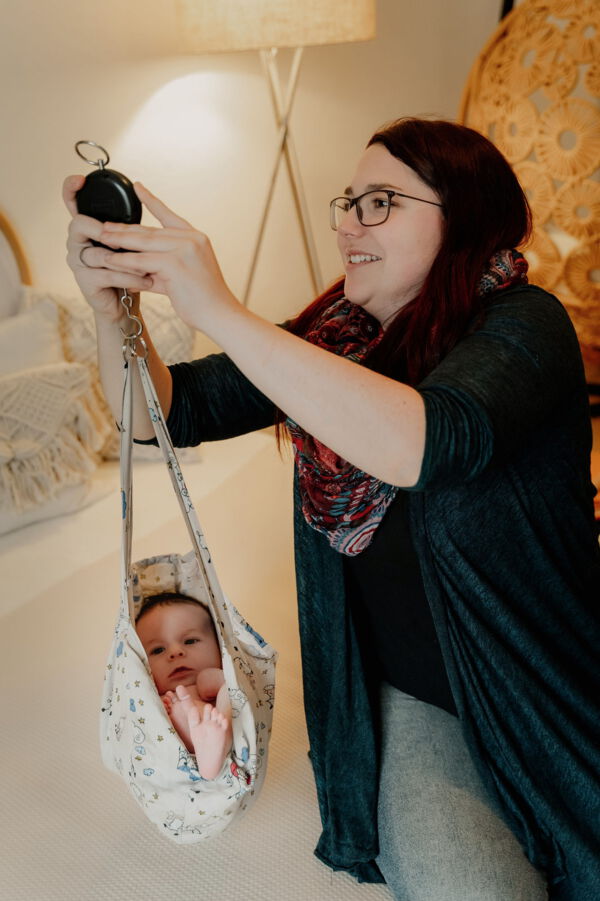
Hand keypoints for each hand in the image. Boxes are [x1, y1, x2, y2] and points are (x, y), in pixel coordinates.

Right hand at [63, 175, 152, 321]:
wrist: (125, 304)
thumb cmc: (128, 270)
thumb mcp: (131, 242)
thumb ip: (128, 224)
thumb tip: (144, 195)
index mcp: (86, 227)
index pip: (71, 202)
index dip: (70, 188)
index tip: (80, 180)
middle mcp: (76, 241)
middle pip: (79, 223)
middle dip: (104, 230)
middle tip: (126, 239)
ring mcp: (77, 261)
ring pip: (100, 253)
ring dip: (128, 260)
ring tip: (148, 267)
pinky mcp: (84, 281)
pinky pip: (106, 274)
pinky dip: (129, 277)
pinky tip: (146, 280)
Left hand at [96, 183, 239, 331]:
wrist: (220, 315)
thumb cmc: (203, 301)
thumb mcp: (181, 278)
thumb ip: (159, 271)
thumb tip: (133, 271)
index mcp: (196, 237)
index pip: (169, 215)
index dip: (151, 200)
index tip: (137, 186)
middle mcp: (191, 239)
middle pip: (150, 230)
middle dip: (125, 228)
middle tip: (103, 225)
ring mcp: (184, 249)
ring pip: (143, 243)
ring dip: (120, 241)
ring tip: (101, 239)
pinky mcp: (175, 263)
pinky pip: (141, 261)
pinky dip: (124, 261)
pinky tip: (109, 261)